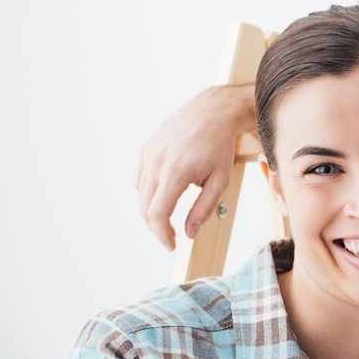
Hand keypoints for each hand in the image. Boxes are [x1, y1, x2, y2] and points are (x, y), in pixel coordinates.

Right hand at [135, 84, 257, 250]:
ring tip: (167, 215)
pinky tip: (162, 192)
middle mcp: (157, 163)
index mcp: (176, 173)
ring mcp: (149, 154)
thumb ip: (203, 209)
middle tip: (169, 235)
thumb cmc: (219, 146)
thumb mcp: (219, 181)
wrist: (212, 112)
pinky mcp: (146, 147)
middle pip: (145, 207)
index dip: (162, 235)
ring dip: (150, 209)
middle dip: (155, 227)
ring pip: (140, 193)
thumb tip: (189, 234)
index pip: (158, 214)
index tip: (171, 245)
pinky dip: (146, 191)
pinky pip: (139, 177)